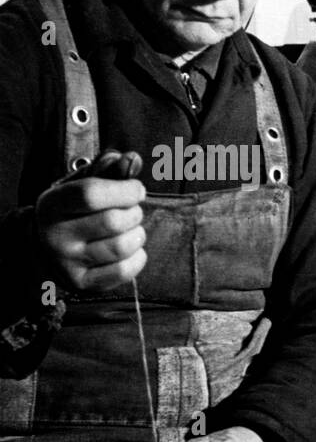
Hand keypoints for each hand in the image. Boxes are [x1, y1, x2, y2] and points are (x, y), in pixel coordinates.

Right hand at [35, 151, 146, 290]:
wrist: (50, 248)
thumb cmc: (77, 210)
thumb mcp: (84, 185)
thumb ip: (110, 169)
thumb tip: (133, 159)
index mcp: (52, 205)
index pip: (92, 194)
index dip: (125, 189)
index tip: (137, 190)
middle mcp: (55, 235)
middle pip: (114, 221)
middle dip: (134, 213)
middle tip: (132, 212)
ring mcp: (67, 262)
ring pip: (122, 247)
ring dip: (138, 235)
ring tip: (131, 230)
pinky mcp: (83, 283)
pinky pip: (125, 271)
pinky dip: (138, 258)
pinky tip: (130, 250)